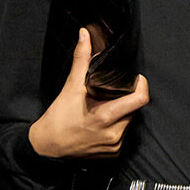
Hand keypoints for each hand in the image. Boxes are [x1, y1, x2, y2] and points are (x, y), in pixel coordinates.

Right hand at [27, 27, 148, 158]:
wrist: (47, 146)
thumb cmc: (58, 119)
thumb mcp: (70, 87)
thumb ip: (81, 59)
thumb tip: (85, 35)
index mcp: (106, 117)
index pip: (140, 100)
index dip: (141, 86)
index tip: (136, 79)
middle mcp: (114, 134)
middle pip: (134, 109)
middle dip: (127, 98)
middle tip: (112, 93)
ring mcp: (114, 146)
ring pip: (129, 122)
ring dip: (122, 112)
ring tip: (104, 107)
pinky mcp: (113, 154)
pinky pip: (122, 135)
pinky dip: (116, 126)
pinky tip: (102, 123)